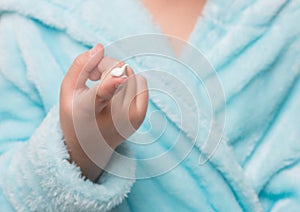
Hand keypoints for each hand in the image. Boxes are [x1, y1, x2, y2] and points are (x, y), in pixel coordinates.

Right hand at [60, 44, 147, 180]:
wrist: (90, 147)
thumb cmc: (76, 115)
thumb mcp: (68, 91)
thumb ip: (80, 66)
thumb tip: (100, 47)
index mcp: (89, 112)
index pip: (102, 95)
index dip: (112, 84)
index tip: (119, 78)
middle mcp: (114, 117)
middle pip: (118, 70)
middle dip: (105, 66)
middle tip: (92, 77)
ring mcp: (130, 118)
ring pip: (129, 72)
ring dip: (116, 72)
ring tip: (104, 87)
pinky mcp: (140, 116)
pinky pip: (141, 81)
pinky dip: (129, 79)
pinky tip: (116, 90)